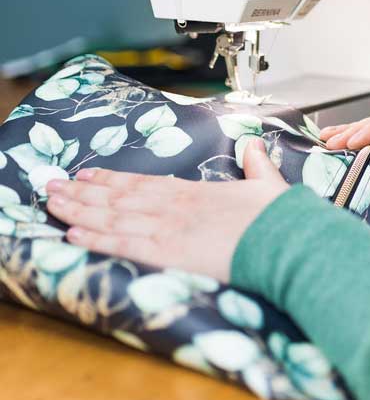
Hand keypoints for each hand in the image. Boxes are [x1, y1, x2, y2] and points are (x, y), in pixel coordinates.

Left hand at [44, 138, 287, 281]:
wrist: (286, 239)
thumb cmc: (278, 219)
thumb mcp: (267, 184)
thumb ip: (256, 165)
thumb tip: (255, 145)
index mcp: (195, 193)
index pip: (142, 183)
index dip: (111, 180)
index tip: (87, 174)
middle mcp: (174, 207)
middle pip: (118, 198)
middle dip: (83, 193)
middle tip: (52, 187)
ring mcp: (169, 229)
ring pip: (113, 217)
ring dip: (79, 211)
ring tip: (53, 204)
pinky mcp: (168, 254)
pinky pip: (123, 245)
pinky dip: (95, 239)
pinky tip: (72, 235)